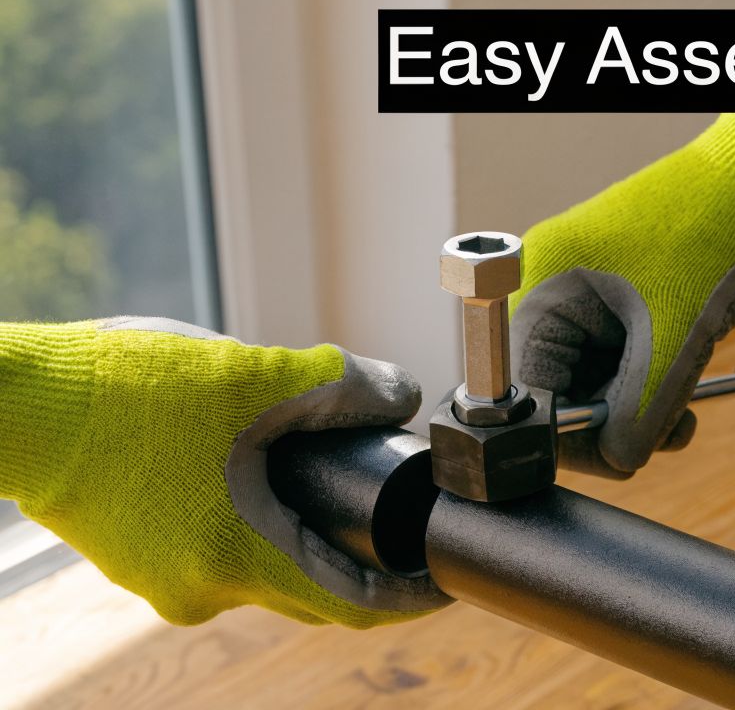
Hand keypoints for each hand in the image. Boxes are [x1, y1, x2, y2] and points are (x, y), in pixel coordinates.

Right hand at [0, 317, 449, 626]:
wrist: (18, 404)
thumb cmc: (127, 393)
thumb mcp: (255, 375)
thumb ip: (342, 385)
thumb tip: (400, 393)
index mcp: (242, 558)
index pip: (355, 602)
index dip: (411, 595)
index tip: (448, 580)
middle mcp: (203, 589)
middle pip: (312, 588)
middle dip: (365, 562)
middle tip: (405, 527)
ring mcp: (164, 579)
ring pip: (264, 566)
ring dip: (308, 534)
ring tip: (340, 487)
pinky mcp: (136, 556)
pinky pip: (221, 549)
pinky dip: (259, 524)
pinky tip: (267, 477)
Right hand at [511, 113, 734, 476]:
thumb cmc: (715, 228)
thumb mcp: (679, 332)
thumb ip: (642, 408)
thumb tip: (618, 462)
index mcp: (546, 286)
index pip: (529, 388)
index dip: (568, 435)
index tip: (616, 456)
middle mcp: (557, 292)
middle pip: (560, 392)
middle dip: (613, 423)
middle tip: (663, 432)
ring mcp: (590, 299)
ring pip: (596, 387)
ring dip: (640, 412)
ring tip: (683, 414)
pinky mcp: (623, 307)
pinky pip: (622, 368)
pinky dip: (652, 391)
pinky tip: (684, 395)